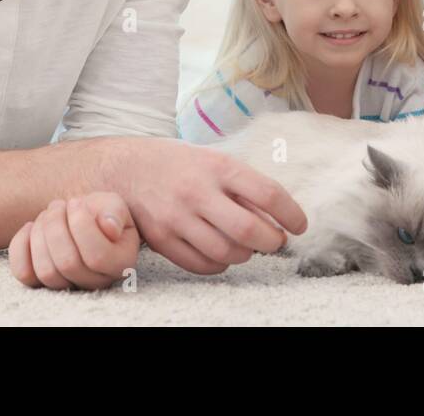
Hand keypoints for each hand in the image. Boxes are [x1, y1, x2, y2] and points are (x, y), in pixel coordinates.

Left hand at [9, 192, 139, 289]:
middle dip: (57, 226)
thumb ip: (115, 212)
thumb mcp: (113, 205)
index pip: (97, 256)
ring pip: (45, 271)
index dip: (81, 226)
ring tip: (48, 214)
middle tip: (58, 204)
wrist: (80, 217)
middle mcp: (96, 282)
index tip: (76, 201)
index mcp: (121, 265)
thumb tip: (110, 228)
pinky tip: (30, 227)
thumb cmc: (100, 211)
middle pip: (68, 263)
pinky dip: (20, 246)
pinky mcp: (40, 283)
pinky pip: (23, 273)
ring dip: (40, 233)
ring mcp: (67, 286)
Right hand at [112, 138, 307, 275]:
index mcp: (217, 166)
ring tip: (247, 246)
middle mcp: (197, 191)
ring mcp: (177, 217)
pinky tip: (222, 254)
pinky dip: (219, 265)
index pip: (267, 193)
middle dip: (272, 241)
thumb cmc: (178, 164)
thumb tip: (279, 214)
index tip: (299, 225)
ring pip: (226, 253)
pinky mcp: (161, 239)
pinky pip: (201, 265)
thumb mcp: (213, 159)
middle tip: (276, 241)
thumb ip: (243, 185)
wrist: (124, 167)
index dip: (291, 213)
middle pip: (248, 229)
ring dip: (245, 255)